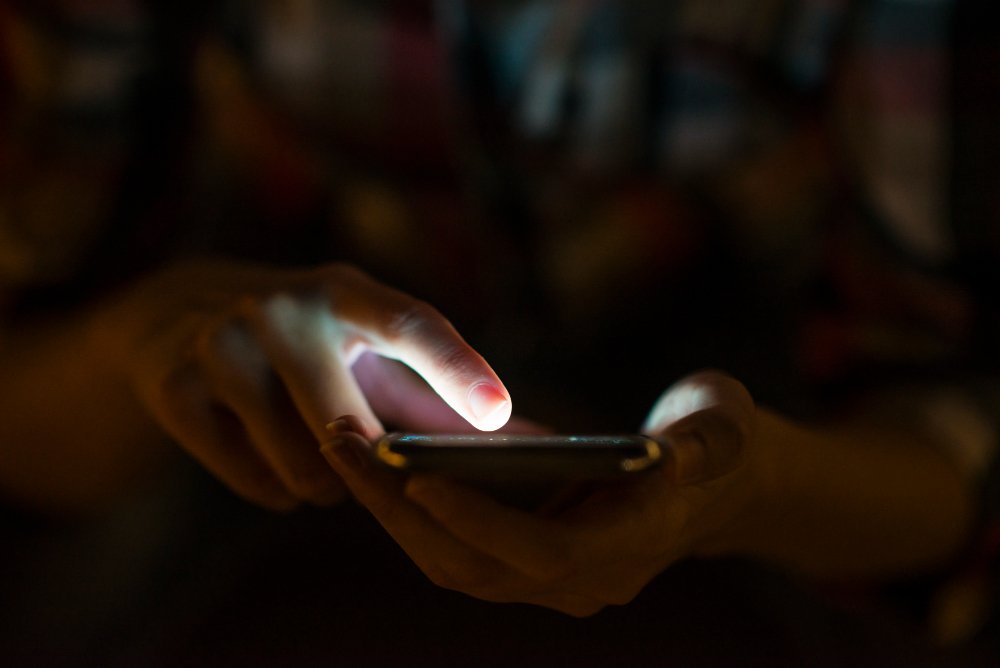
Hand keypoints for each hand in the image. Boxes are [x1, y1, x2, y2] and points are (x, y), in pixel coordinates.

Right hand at [97, 260, 510, 509]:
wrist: (174, 317)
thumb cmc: (310, 345)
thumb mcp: (370, 350)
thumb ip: (444, 394)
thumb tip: (540, 438)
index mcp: (346, 291)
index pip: (411, 324)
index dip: (457, 370)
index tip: (498, 416)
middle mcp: (282, 305)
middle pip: (348, 427)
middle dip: (368, 465)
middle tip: (369, 458)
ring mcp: (221, 342)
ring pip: (302, 466)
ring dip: (322, 483)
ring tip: (312, 450)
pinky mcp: (173, 386)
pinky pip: (253, 481)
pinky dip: (273, 488)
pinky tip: (265, 454)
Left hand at [320, 371, 756, 615]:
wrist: (723, 482)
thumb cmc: (723, 441)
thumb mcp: (725, 426)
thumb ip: (707, 444)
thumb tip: (673, 455)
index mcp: (631, 546)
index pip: (541, 552)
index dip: (478, 520)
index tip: (416, 474)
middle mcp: (584, 579)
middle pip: (473, 564)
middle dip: (402, 507)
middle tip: (343, 440)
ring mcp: (552, 578)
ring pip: (452, 561)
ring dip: (392, 508)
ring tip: (343, 441)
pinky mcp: (528, 559)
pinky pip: (454, 547)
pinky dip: (411, 509)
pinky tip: (376, 458)